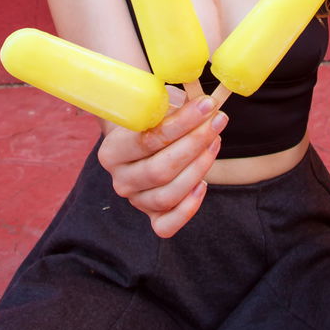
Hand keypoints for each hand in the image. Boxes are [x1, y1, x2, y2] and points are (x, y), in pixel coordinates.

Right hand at [97, 93, 227, 237]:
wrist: (140, 141)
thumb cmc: (151, 121)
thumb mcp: (154, 107)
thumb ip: (170, 106)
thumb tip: (198, 103)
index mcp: (112, 151)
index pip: (148, 139)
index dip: (182, 122)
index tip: (207, 105)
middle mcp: (120, 180)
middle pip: (160, 169)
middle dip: (194, 144)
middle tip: (217, 121)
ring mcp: (136, 201)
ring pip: (167, 195)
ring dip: (198, 169)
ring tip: (215, 142)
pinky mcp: (152, 218)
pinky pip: (167, 226)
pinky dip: (187, 209)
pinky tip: (203, 185)